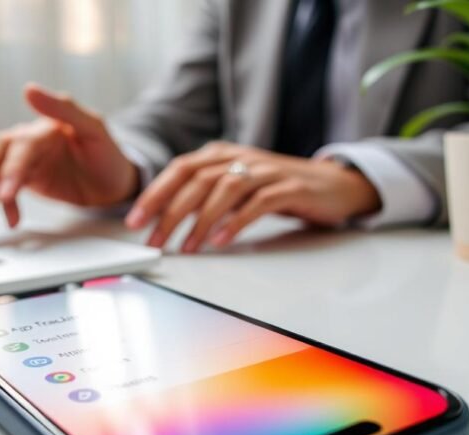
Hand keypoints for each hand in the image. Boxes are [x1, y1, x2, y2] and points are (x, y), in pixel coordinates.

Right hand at [0, 83, 138, 225]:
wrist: (113, 180)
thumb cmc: (107, 154)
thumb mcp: (94, 129)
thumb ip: (65, 108)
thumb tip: (29, 88)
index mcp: (44, 129)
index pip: (20, 147)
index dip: (11, 170)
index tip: (5, 193)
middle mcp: (27, 141)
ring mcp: (21, 161)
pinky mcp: (19, 179)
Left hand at [124, 142, 381, 252]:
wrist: (334, 185)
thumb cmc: (279, 188)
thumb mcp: (237, 184)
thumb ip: (205, 193)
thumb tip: (165, 217)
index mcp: (222, 154)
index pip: (179, 169)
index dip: (154, 194)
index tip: (135, 221)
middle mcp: (241, 157)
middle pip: (196, 180)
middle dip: (170, 212)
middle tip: (155, 240)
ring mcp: (266, 170)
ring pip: (224, 190)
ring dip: (201, 221)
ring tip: (187, 246)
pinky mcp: (289, 188)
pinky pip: (257, 203)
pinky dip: (236, 222)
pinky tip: (221, 240)